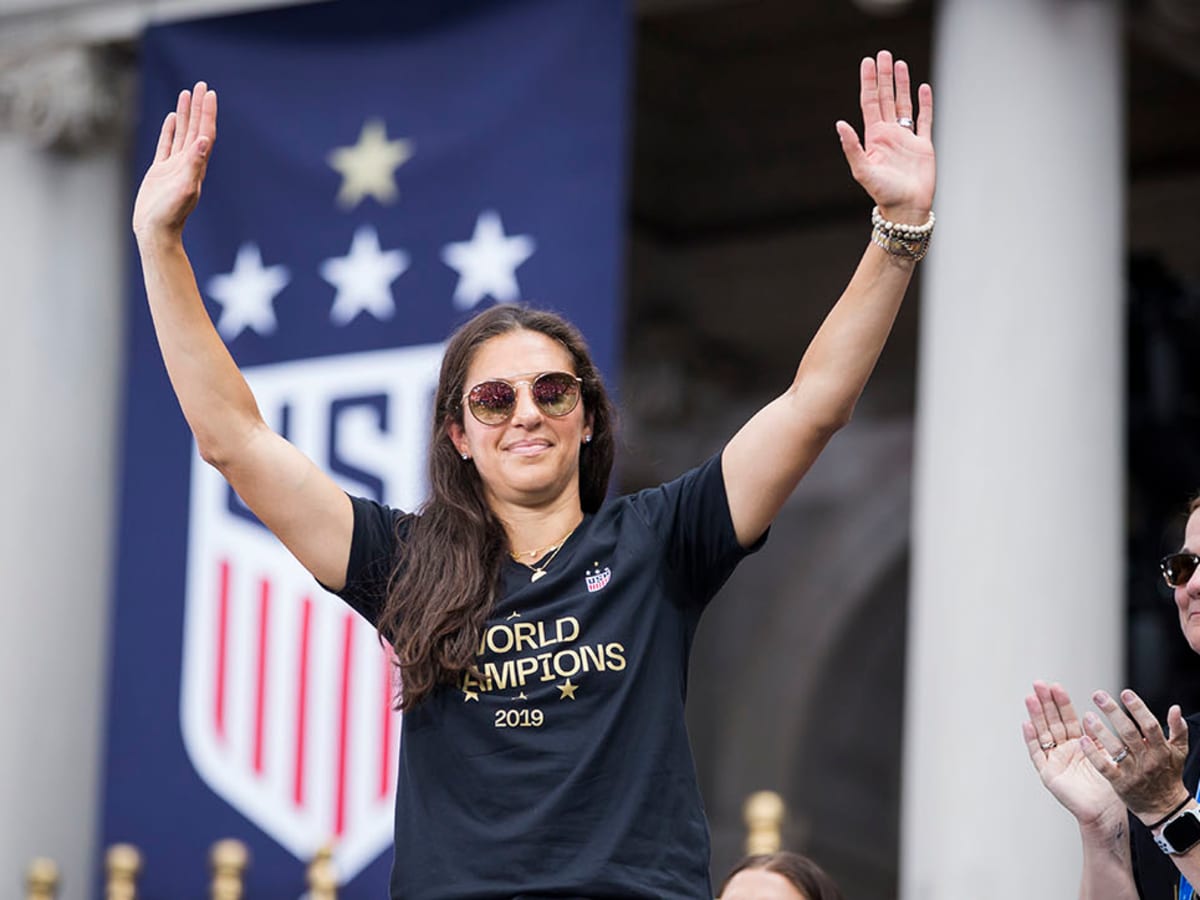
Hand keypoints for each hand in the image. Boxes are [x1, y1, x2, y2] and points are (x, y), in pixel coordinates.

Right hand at [132, 81, 216, 241]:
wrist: (156, 232)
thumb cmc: (170, 215)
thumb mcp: (184, 188)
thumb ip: (194, 165)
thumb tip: (205, 142)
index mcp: (196, 165)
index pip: (205, 133)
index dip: (207, 113)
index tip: (210, 94)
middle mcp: (188, 163)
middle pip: (196, 128)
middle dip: (199, 107)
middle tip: (201, 85)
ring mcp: (174, 166)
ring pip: (181, 133)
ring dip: (185, 114)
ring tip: (186, 94)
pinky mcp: (160, 171)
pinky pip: (166, 144)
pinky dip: (170, 130)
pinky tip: (171, 118)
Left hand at [837, 50, 934, 224]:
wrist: (906, 208)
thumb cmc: (883, 193)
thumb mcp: (862, 170)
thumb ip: (851, 147)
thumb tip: (840, 124)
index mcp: (874, 137)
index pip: (870, 102)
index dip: (869, 82)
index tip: (867, 62)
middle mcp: (889, 134)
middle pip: (886, 97)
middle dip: (884, 76)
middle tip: (883, 54)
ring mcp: (906, 138)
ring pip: (904, 104)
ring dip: (902, 84)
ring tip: (899, 64)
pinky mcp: (923, 144)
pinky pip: (924, 119)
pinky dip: (925, 103)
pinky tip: (923, 88)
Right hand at [1023, 681, 1125, 829]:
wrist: (1107, 813)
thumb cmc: (1111, 787)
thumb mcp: (1110, 755)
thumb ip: (1100, 736)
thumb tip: (1093, 715)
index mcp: (1080, 744)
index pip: (1069, 718)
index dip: (1062, 702)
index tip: (1056, 685)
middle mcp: (1065, 749)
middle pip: (1053, 721)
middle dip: (1046, 702)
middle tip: (1038, 684)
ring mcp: (1055, 760)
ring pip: (1043, 733)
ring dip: (1036, 715)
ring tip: (1030, 697)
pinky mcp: (1048, 774)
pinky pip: (1038, 754)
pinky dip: (1031, 739)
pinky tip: (1027, 725)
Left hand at [1079, 688, 1190, 824]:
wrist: (1165, 807)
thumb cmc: (1169, 775)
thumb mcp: (1179, 752)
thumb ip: (1179, 730)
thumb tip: (1175, 708)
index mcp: (1161, 750)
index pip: (1150, 725)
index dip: (1138, 708)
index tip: (1125, 693)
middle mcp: (1147, 760)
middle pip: (1129, 733)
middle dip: (1113, 712)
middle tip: (1099, 695)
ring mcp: (1133, 772)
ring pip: (1116, 749)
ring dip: (1100, 731)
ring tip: (1088, 715)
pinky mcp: (1120, 783)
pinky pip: (1104, 767)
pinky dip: (1093, 754)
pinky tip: (1083, 740)